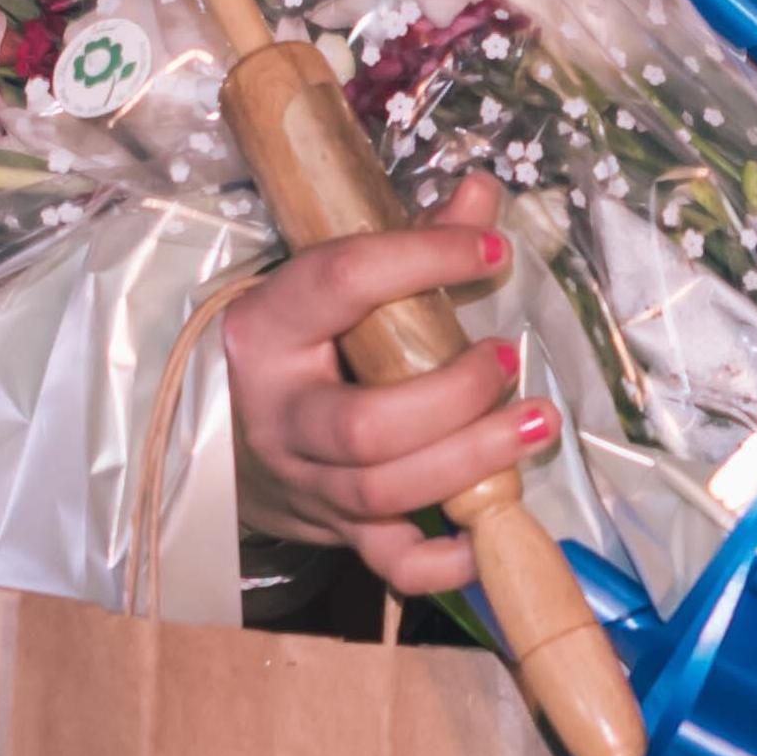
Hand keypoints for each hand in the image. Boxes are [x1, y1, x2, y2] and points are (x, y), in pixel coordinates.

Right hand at [223, 176, 547, 599]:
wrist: (223, 424)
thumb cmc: (297, 341)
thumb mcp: (332, 283)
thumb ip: (409, 238)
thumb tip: (483, 192)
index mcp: (267, 328)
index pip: (341, 282)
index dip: (423, 260)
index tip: (492, 251)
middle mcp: (277, 413)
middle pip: (364, 424)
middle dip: (454, 397)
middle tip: (509, 361)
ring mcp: (302, 481)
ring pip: (382, 490)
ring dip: (471, 461)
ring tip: (534, 423)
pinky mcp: (331, 532)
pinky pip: (391, 563)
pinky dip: (447, 558)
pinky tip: (494, 524)